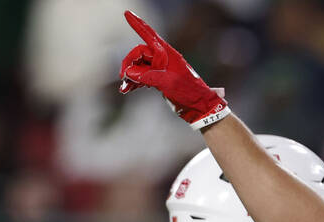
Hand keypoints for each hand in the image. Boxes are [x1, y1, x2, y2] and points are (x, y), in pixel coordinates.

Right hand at [119, 10, 229, 128]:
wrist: (200, 107)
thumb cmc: (190, 92)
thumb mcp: (169, 82)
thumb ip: (148, 76)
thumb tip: (130, 73)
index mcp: (167, 54)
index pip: (149, 35)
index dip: (138, 24)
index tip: (127, 13)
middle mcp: (163, 59)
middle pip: (139, 54)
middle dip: (129, 64)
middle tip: (123, 77)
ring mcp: (160, 69)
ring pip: (139, 67)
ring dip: (130, 75)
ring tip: (124, 87)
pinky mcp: (159, 79)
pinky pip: (142, 76)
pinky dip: (134, 82)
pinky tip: (128, 89)